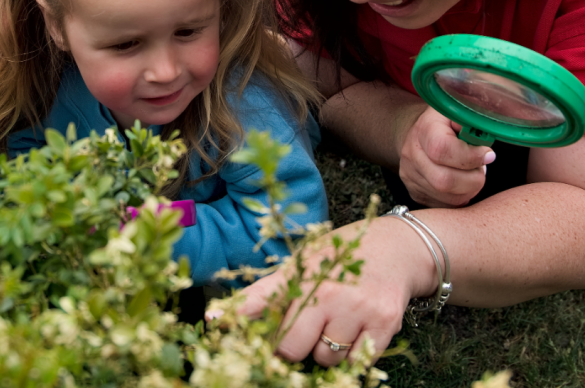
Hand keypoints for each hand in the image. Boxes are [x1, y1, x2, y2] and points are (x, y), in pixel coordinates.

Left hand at [223, 217, 435, 366]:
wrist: (396, 248)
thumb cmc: (339, 256)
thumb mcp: (301, 263)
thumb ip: (263, 292)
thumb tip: (214, 317)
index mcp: (302, 272)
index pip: (263, 301)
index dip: (242, 320)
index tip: (216, 325)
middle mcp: (328, 290)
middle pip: (291, 347)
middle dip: (290, 347)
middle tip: (299, 331)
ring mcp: (357, 309)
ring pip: (324, 359)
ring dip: (323, 351)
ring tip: (333, 323)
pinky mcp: (384, 326)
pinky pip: (355, 364)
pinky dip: (350, 357)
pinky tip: (353, 331)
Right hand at [398, 106, 494, 206]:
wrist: (421, 135)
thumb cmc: (448, 124)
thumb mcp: (459, 114)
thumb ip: (474, 122)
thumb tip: (485, 136)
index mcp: (424, 129)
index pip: (442, 149)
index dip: (470, 156)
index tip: (488, 154)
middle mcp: (412, 153)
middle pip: (445, 181)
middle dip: (473, 178)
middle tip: (480, 168)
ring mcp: (410, 175)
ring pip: (449, 197)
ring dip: (469, 189)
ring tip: (470, 173)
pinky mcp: (415, 192)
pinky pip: (446, 206)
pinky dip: (460, 197)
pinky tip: (461, 183)